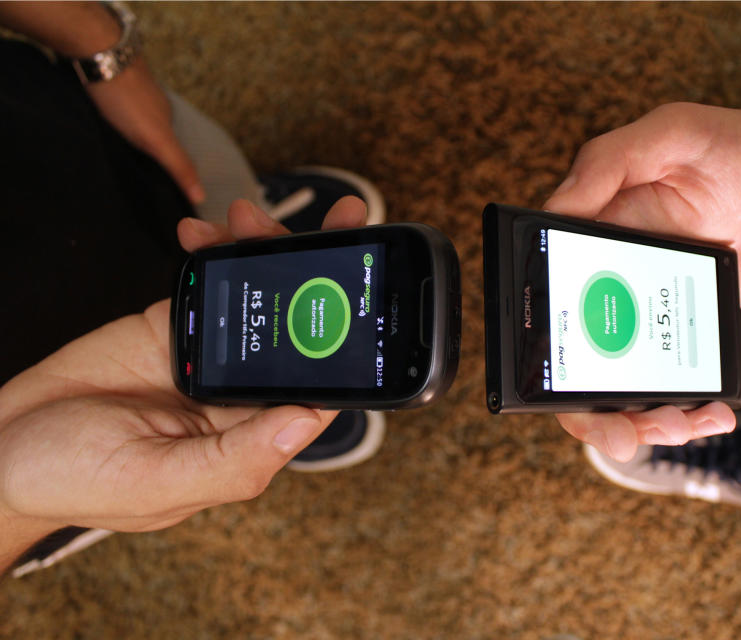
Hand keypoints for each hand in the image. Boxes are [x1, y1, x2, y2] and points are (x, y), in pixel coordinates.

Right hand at [0, 198, 365, 555]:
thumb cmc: (77, 480)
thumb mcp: (159, 482)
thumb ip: (236, 458)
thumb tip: (311, 420)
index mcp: (251, 434)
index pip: (319, 383)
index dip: (349, 339)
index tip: (370, 291)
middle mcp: (238, 392)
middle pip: (297, 328)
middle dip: (318, 275)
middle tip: (340, 225)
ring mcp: (207, 352)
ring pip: (256, 296)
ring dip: (262, 252)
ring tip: (252, 217)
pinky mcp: (171, 323)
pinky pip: (206, 282)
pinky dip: (210, 252)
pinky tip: (204, 231)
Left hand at [86, 58, 205, 204]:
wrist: (101, 54)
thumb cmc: (128, 100)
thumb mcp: (157, 140)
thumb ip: (178, 166)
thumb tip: (201, 196)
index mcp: (165, 119)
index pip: (171, 147)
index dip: (169, 163)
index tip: (163, 183)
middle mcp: (151, 105)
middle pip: (153, 131)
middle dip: (149, 149)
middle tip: (140, 170)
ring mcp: (129, 91)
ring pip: (133, 118)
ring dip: (129, 132)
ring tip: (120, 150)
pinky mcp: (105, 82)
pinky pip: (112, 105)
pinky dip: (112, 116)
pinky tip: (102, 122)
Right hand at [542, 103, 740, 457]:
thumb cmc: (716, 146)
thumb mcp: (665, 132)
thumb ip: (608, 161)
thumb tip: (556, 208)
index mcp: (582, 247)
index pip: (543, 310)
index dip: (543, 359)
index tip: (563, 385)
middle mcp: (604, 289)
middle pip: (577, 370)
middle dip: (594, 419)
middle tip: (626, 437)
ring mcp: (645, 316)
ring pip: (625, 390)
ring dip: (646, 423)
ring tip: (685, 425)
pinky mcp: (684, 332)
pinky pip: (675, 384)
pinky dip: (691, 410)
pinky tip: (715, 413)